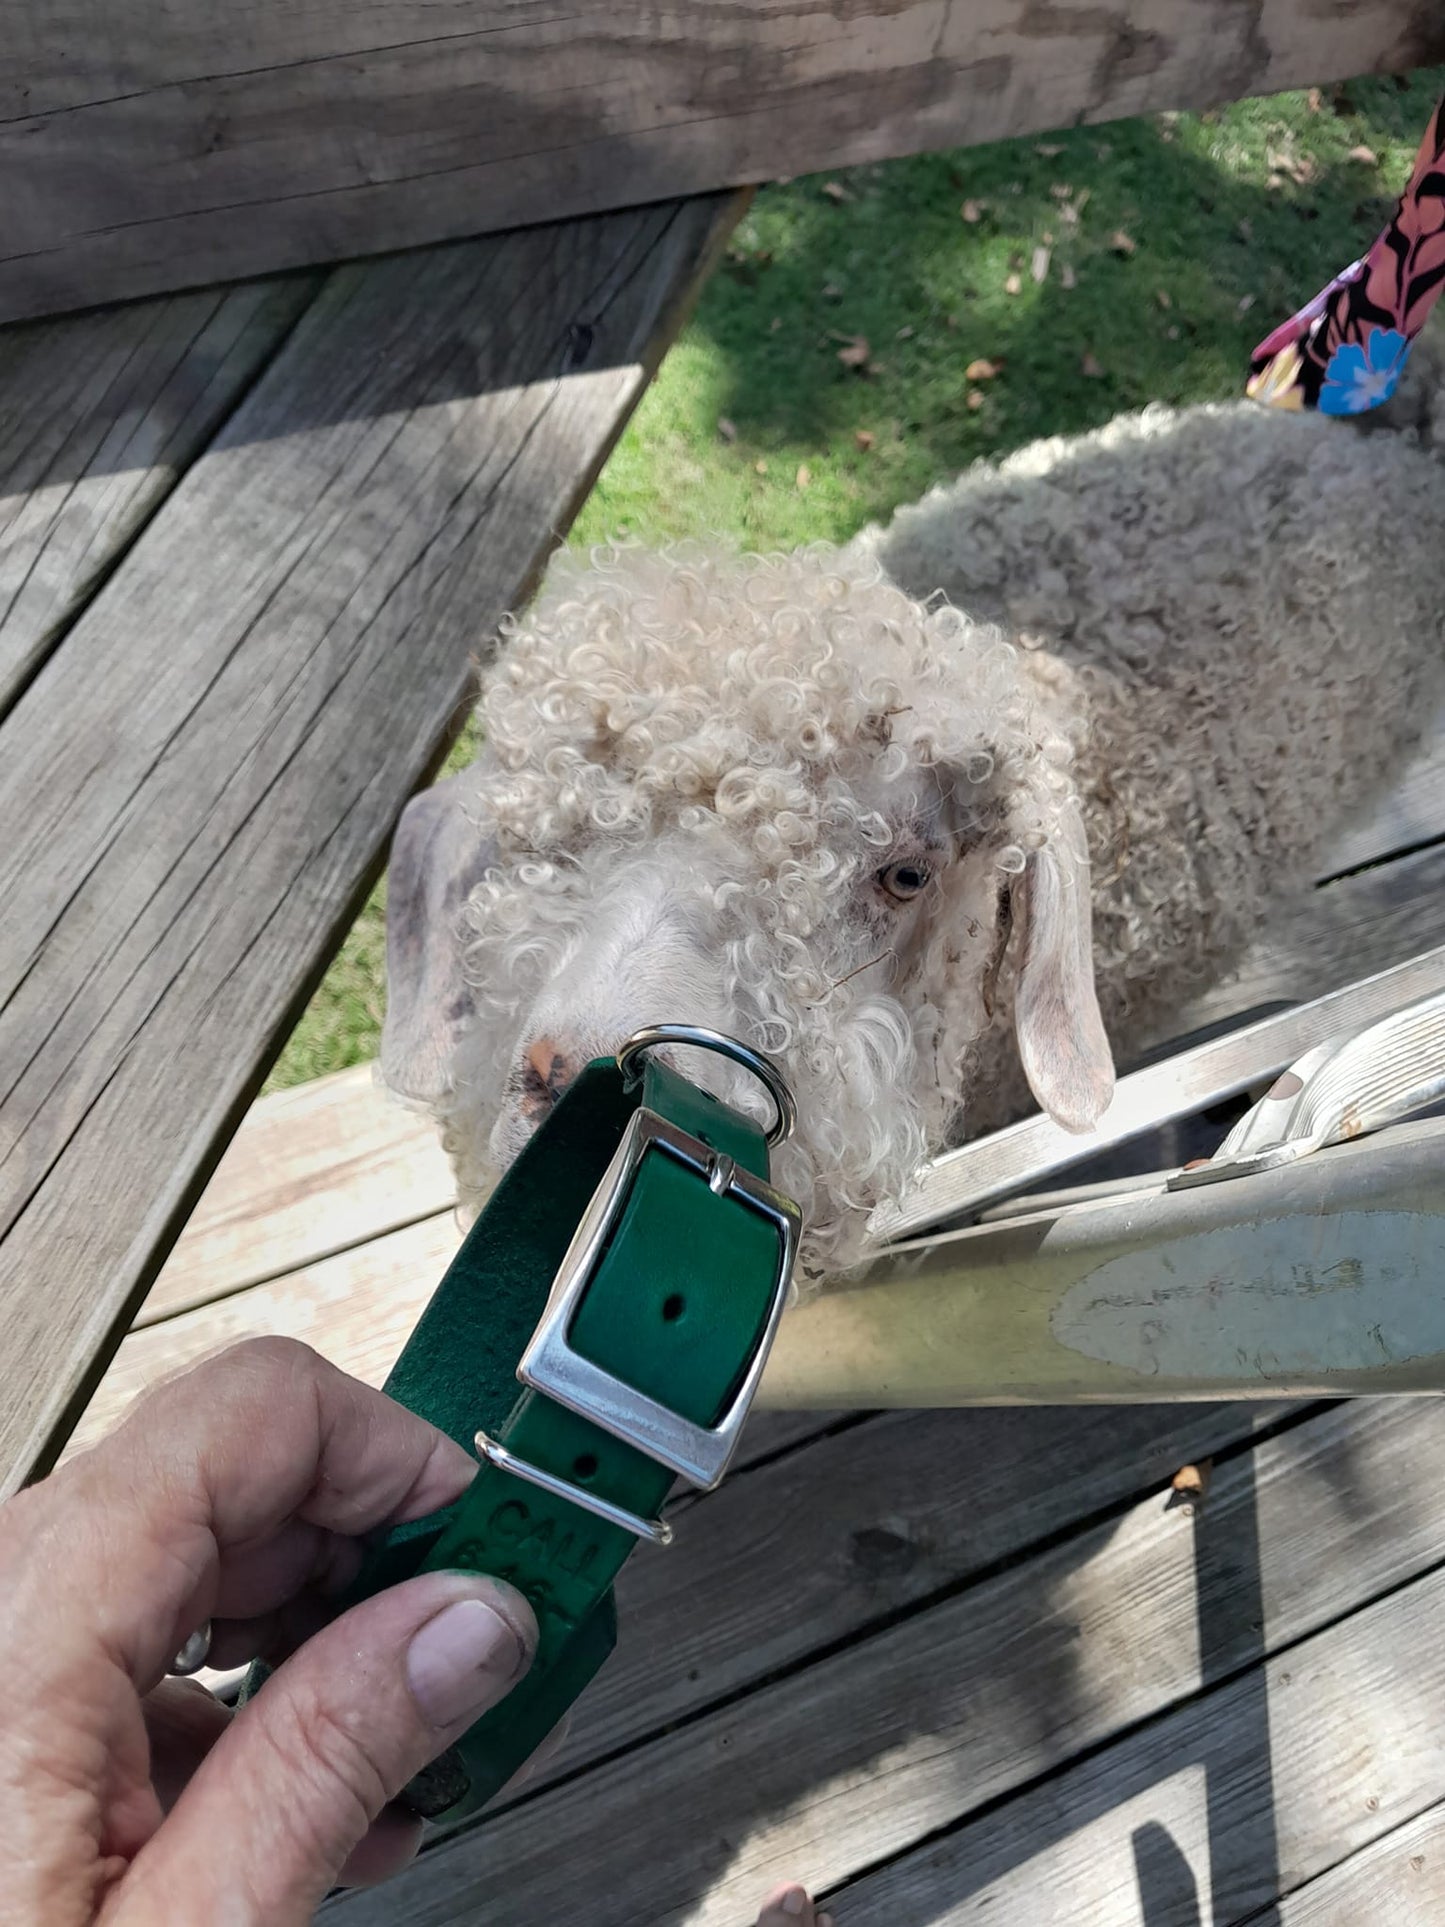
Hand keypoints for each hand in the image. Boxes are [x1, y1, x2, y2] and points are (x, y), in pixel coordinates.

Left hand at [0, 1337, 536, 1925]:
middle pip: (235, 1478)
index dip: (395, 1460)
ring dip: (320, 1632)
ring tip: (404, 1753)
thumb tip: (467, 1621)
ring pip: (198, 1555)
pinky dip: (242, 1690)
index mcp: (16, 1630)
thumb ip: (335, 1757)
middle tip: (474, 1654)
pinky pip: (141, 1637)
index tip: (490, 1543)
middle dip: (376, 1556)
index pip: (257, 1412)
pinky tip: (309, 1795)